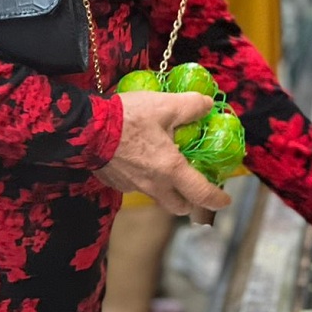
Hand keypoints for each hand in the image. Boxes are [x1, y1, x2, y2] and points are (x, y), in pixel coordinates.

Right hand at [95, 91, 230, 217]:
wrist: (87, 127)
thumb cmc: (128, 118)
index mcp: (170, 170)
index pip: (200, 194)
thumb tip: (208, 105)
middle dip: (189, 201)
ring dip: (166, 189)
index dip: (216, 199)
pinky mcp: (115, 181)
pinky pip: (136, 185)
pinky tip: (140, 158)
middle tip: (194, 186)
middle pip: (177, 206)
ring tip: (166, 167)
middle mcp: (153, 185)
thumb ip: (191, 106)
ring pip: (156, 196)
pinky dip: (144, 177)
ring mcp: (132, 186)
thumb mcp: (165, 105)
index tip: (224, 200)